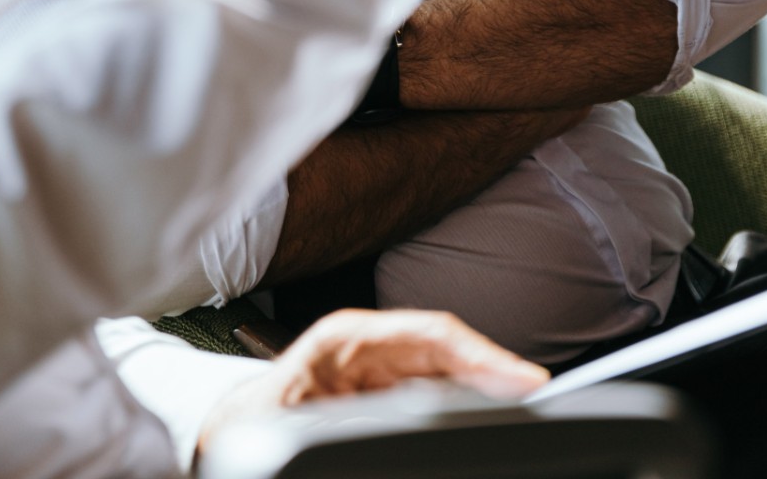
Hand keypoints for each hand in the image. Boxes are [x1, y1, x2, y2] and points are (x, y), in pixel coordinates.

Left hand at [197, 309, 548, 455]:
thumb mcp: (299, 424)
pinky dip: (468, 393)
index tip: (519, 377)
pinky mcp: (386, 384)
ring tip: (521, 398)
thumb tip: (419, 402)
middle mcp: (368, 343)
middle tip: (535, 393)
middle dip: (495, 368)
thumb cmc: (256, 425)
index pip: (429, 334)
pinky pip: (437, 382)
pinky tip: (490, 404)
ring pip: (448, 364)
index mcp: (344, 340)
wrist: (231, 432)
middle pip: (448, 347)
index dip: (481, 354)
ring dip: (486, 382)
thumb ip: (351, 419)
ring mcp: (380, 362)